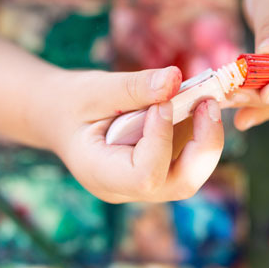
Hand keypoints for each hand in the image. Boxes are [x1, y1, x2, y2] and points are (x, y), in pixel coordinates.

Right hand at [43, 66, 224, 202]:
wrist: (61, 116)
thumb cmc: (72, 103)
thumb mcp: (95, 89)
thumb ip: (133, 87)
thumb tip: (175, 78)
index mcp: (100, 175)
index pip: (145, 175)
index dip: (161, 140)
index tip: (161, 103)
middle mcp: (127, 189)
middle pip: (180, 184)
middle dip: (203, 144)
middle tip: (207, 102)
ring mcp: (145, 185)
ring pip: (191, 174)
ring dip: (205, 136)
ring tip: (203, 98)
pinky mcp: (159, 171)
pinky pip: (190, 159)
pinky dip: (200, 132)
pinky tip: (195, 104)